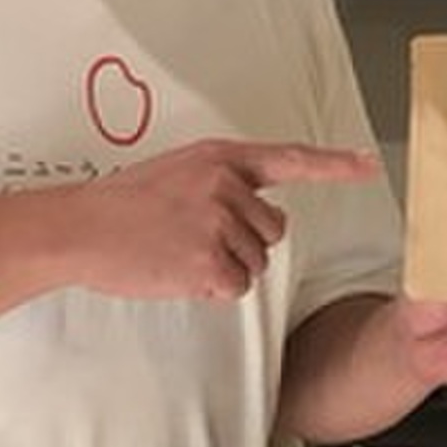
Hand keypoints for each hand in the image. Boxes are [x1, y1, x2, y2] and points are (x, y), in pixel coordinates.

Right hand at [59, 139, 381, 300]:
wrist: (78, 229)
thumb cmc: (122, 206)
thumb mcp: (179, 173)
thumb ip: (221, 184)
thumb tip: (257, 212)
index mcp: (220, 159)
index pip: (291, 159)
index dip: (335, 165)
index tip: (368, 165)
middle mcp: (227, 185)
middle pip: (274, 229)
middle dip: (244, 242)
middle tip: (192, 238)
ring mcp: (219, 222)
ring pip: (255, 262)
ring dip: (224, 267)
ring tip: (178, 252)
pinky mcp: (210, 260)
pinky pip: (235, 286)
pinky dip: (211, 288)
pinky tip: (177, 271)